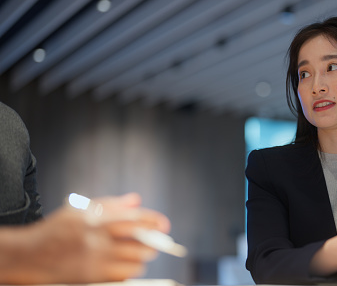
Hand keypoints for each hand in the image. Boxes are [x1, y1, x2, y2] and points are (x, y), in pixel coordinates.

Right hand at [13, 193, 170, 283]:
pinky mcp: (91, 278)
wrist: (30, 255)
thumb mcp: (80, 209)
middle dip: (151, 244)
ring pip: (132, 263)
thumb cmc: (56, 229)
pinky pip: (121, 277)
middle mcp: (97, 241)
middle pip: (137, 243)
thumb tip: (135, 200)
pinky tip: (128, 268)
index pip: (133, 220)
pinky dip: (129, 273)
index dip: (153, 222)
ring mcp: (94, 261)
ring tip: (141, 256)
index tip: (165, 225)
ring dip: (141, 259)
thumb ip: (110, 204)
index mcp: (96, 221)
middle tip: (155, 243)